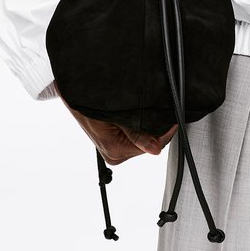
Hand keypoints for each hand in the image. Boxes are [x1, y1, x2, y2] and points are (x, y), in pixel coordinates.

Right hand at [54, 81, 177, 164]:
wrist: (74, 95)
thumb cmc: (90, 103)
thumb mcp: (116, 116)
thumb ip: (136, 132)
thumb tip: (155, 149)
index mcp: (115, 151)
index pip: (151, 146)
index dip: (166, 132)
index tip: (175, 119)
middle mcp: (114, 155)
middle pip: (148, 143)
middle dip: (157, 129)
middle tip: (164, 112)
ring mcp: (113, 151)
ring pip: (142, 140)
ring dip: (149, 128)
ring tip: (150, 112)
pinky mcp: (113, 145)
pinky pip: (134, 137)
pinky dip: (140, 128)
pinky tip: (141, 117)